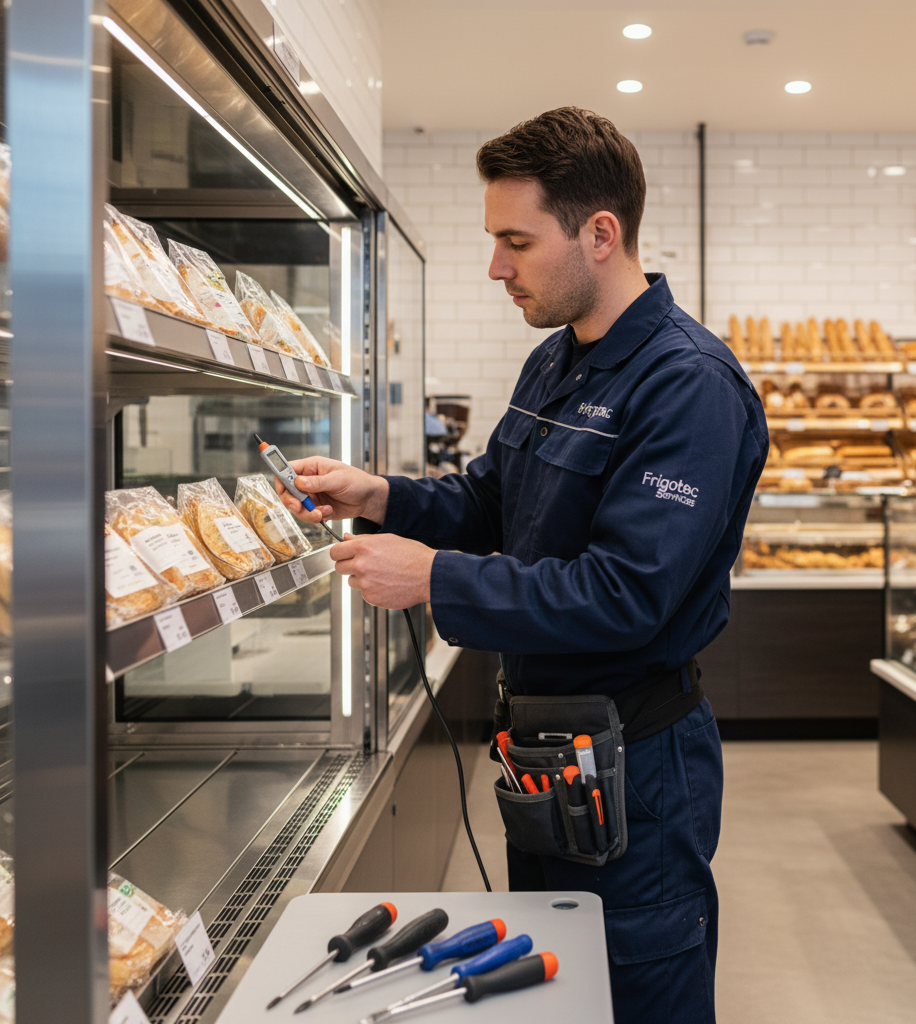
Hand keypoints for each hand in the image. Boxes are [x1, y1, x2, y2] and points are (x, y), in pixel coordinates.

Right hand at [274, 457, 389, 526]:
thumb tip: (298, 482)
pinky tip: (328, 512)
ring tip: (321, 513)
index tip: (282, 489)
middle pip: (287, 492)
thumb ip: (317, 482)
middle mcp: (308, 481)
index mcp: (312, 467)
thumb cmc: (357, 481)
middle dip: (293, 502)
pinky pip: (307, 515)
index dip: (281, 479)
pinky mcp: (317, 508)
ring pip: (296, 507)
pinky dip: (316, 517)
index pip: (287, 470)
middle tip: (300, 507)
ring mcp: (312, 495)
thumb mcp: (337, 479)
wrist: (368, 499)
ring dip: (307, 513)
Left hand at [330, 533, 434, 608]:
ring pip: (352, 581)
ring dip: (361, 579)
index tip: (343, 556)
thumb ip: (363, 539)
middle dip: (348, 566)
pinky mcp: (371, 597)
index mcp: (364, 547)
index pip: (335, 551)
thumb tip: (347, 538)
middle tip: (363, 566)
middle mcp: (362, 565)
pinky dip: (372, 590)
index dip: (340, 553)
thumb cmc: (412, 556)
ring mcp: (366, 583)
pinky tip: (386, 584)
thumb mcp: (387, 539)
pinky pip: (364, 593)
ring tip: (381, 575)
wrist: (428, 575)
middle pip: (339, 567)